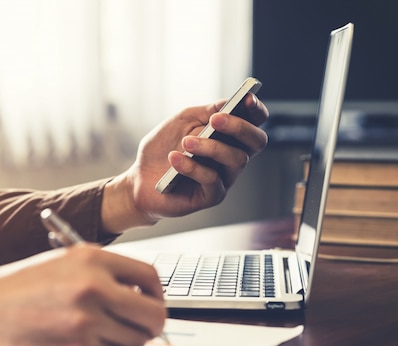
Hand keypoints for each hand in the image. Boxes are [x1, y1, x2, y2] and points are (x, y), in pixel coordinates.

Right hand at [0, 244, 165, 345]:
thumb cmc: (17, 286)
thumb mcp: (63, 262)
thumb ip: (104, 273)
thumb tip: (143, 294)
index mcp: (91, 257)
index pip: (149, 276)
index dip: (156, 293)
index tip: (151, 301)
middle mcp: (94, 286)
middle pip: (154, 314)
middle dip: (152, 323)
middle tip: (141, 326)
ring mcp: (86, 321)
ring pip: (136, 340)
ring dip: (128, 340)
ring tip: (105, 332)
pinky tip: (82, 340)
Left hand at [102, 94, 268, 231]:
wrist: (140, 178)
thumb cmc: (163, 148)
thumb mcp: (182, 121)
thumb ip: (205, 112)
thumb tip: (228, 103)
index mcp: (229, 136)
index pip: (255, 122)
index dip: (256, 110)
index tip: (247, 98)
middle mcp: (232, 156)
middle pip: (257, 141)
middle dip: (239, 127)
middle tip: (216, 120)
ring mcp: (225, 177)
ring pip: (236, 160)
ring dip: (211, 147)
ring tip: (186, 142)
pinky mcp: (212, 196)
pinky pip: (212, 180)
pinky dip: (192, 167)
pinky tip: (175, 158)